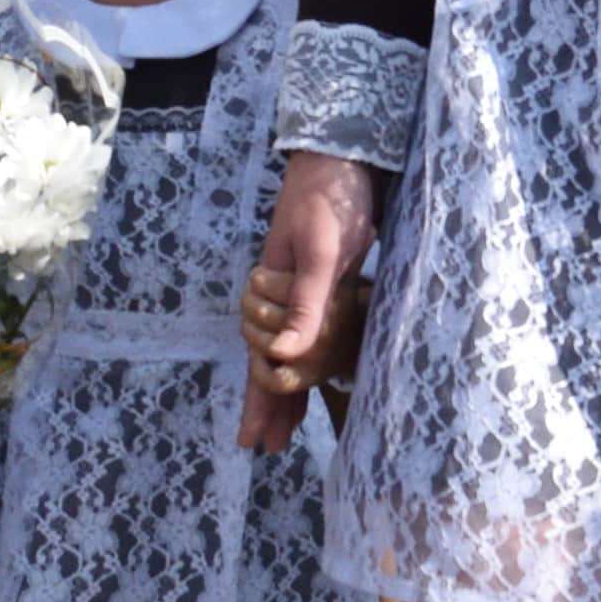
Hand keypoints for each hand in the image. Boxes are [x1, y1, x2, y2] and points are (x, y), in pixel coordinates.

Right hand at [239, 155, 378, 450]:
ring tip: (285, 428)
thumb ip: (305, 301)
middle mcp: (285, 295)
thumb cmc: (331, 197)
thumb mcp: (321, 249)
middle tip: (265, 447)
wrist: (346, 154)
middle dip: (269, 404)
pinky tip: (313, 368)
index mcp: (275, 291)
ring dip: (288, 387)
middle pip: (271, 360)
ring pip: (289, 348)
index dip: (259, 400)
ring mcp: (304, 288)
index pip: (262, 356)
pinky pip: (312, 328)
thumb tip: (284, 355)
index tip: (254, 440)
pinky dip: (310, 355)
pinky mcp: (326, 279)